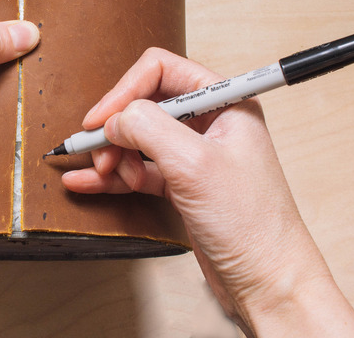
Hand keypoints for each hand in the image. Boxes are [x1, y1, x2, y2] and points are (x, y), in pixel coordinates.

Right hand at [62, 48, 353, 335]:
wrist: (267, 282)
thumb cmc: (252, 225)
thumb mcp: (194, 165)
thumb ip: (149, 129)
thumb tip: (114, 118)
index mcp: (225, 102)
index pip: (162, 71)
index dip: (125, 91)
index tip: (100, 120)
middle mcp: (210, 123)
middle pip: (145, 105)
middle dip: (116, 129)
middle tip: (99, 154)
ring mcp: (195, 155)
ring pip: (138, 139)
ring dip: (114, 155)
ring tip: (103, 175)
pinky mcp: (183, 184)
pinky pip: (138, 169)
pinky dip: (113, 175)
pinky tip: (86, 182)